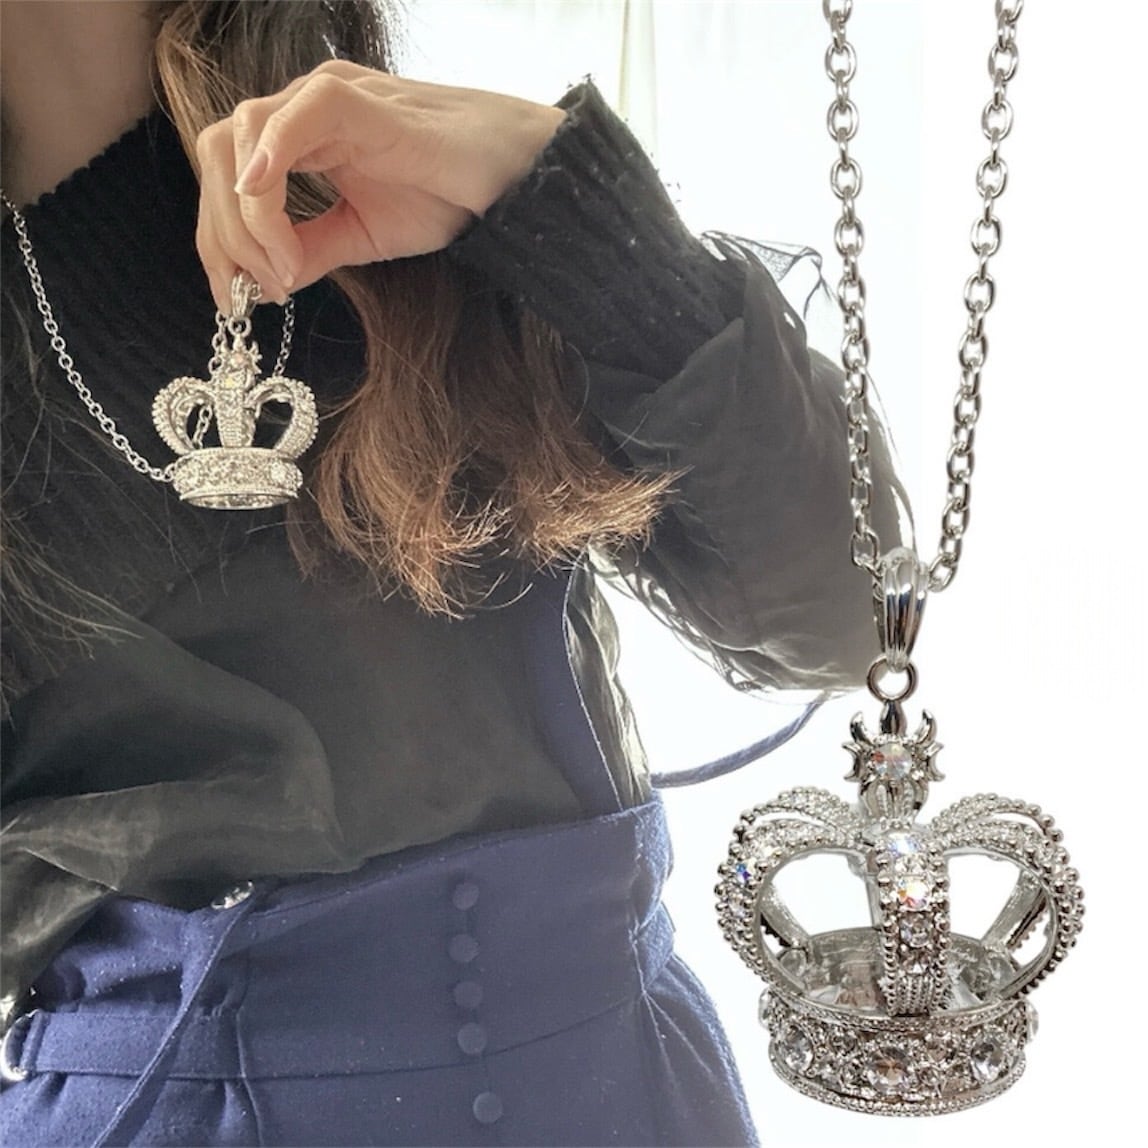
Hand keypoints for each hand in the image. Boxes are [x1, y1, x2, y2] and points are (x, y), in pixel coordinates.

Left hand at [194, 61, 566, 310]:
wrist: (511, 177)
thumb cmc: (448, 193)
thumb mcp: (364, 235)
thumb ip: (312, 248)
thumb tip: (266, 282)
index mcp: (299, 138)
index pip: (226, 176)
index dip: (217, 237)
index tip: (235, 295)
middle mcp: (301, 110)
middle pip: (218, 155)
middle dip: (220, 232)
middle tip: (254, 290)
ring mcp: (326, 99)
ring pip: (243, 137)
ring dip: (247, 214)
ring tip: (283, 268)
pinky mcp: (357, 100)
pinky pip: (292, 117)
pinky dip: (267, 157)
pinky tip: (259, 198)